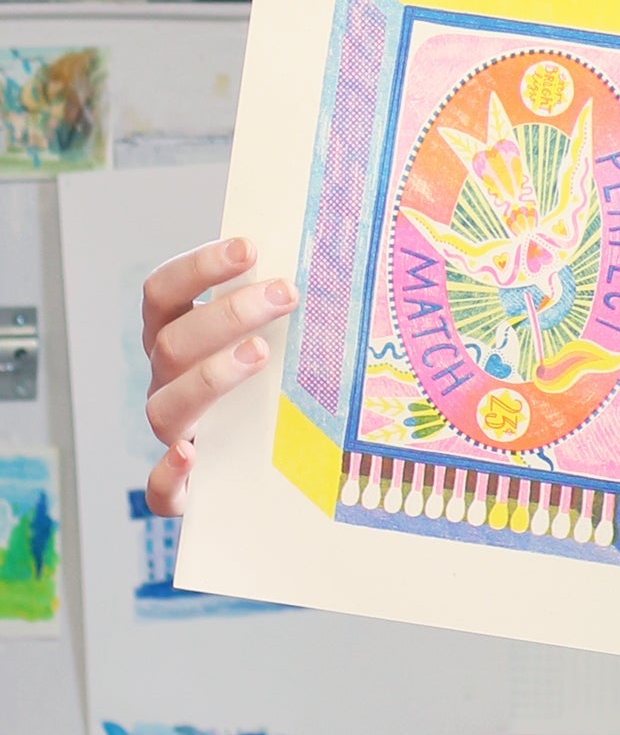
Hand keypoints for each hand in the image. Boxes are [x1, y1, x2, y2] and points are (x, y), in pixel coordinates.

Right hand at [140, 237, 296, 517]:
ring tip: (260, 353)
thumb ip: (290, 296)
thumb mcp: (281, 330)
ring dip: (210, 376)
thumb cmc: (280, 372)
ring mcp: (173, 430)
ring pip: (165, 406)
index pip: (163, 291)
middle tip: (286, 293)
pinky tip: (192, 456)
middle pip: (172, 342)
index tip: (249, 247)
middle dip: (228, 314)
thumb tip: (345, 251)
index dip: (198, 267)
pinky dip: (168, 473)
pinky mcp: (181, 486)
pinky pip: (158, 487)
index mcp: (178, 333)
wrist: (269, 453)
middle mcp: (168, 379)